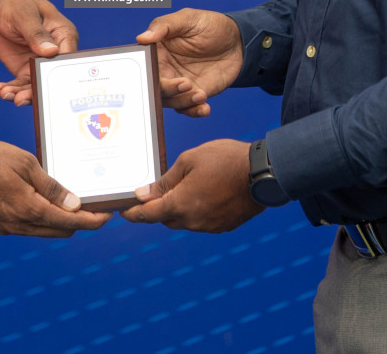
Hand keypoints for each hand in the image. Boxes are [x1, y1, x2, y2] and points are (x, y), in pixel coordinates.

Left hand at [0, 0, 76, 104]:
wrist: (0, 5)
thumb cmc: (18, 3)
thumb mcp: (25, 15)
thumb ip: (36, 33)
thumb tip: (50, 51)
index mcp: (63, 35)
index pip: (66, 58)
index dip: (58, 75)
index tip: (46, 87)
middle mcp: (55, 53)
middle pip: (50, 76)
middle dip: (36, 90)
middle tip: (20, 99)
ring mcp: (39, 63)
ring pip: (34, 84)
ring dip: (20, 93)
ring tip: (5, 94)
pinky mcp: (24, 68)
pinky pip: (19, 84)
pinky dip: (9, 89)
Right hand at [0, 139, 110, 236]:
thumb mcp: (25, 163)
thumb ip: (51, 186)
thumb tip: (74, 205)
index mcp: (29, 210)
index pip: (70, 223)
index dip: (92, 221)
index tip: (107, 214)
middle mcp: (19, 225)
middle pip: (60, 232)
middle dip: (80, 222)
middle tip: (94, 205)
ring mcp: (7, 227)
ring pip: (45, 231)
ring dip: (61, 221)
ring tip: (74, 202)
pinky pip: (30, 227)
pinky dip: (44, 218)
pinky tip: (48, 201)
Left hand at [121, 139, 263, 232]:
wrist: (263, 172)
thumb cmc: (225, 160)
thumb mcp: (190, 161)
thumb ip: (166, 181)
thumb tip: (144, 194)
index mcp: (180, 205)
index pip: (148, 215)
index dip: (133, 213)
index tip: (123, 211)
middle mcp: (193, 221)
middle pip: (165, 219)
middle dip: (157, 208)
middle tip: (152, 193)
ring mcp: (209, 226)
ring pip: (184, 221)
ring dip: (178, 209)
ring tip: (181, 189)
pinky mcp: (223, 226)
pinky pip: (201, 221)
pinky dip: (195, 211)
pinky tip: (202, 194)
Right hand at [137, 8, 243, 116]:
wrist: (238, 41)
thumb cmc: (210, 25)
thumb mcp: (188, 19)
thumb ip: (164, 26)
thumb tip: (141, 37)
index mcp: (157, 51)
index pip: (145, 65)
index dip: (146, 72)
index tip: (156, 75)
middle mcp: (165, 70)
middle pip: (155, 87)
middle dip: (168, 90)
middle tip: (186, 83)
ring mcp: (179, 84)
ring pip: (170, 101)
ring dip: (183, 101)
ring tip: (200, 93)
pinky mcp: (194, 94)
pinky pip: (188, 109)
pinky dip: (194, 111)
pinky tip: (204, 107)